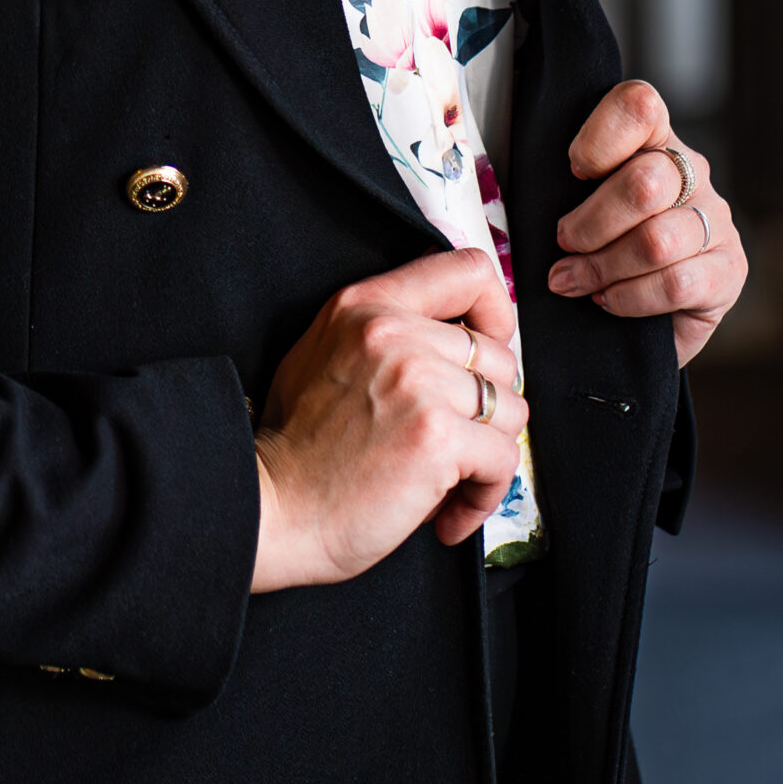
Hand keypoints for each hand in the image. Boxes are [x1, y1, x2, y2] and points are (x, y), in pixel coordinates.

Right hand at [250, 247, 527, 592]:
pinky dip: (484, 495)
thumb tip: (456, 342)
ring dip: (487, 454)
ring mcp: (418, 382)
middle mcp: (394, 332)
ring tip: (446, 482)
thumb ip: (384, 332)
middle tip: (453, 444)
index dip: (495, 312)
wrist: (271, 509)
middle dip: (487, 410)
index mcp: (366, 304)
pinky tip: (446, 513)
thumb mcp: (324, 353)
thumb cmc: (296, 448)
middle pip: (500, 358)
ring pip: (511, 410)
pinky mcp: (436, 436)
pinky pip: (505, 459)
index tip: (488, 350)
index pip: (468, 270)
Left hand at [550, 80, 747, 367]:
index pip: (638, 106)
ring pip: (656, 240)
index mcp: (653, 140)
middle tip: (564, 243)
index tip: (572, 171)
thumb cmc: (597, 246)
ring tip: (575, 281)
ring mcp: (715, 221)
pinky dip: (629, 297)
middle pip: (645, 181)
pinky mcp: (729, 271)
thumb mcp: (574, 203)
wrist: (639, 317)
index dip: (599, 137)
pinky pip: (676, 283)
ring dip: (602, 267)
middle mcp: (692, 173)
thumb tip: (518, 192)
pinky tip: (608, 300)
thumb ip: (559, 185)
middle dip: (589, 223)